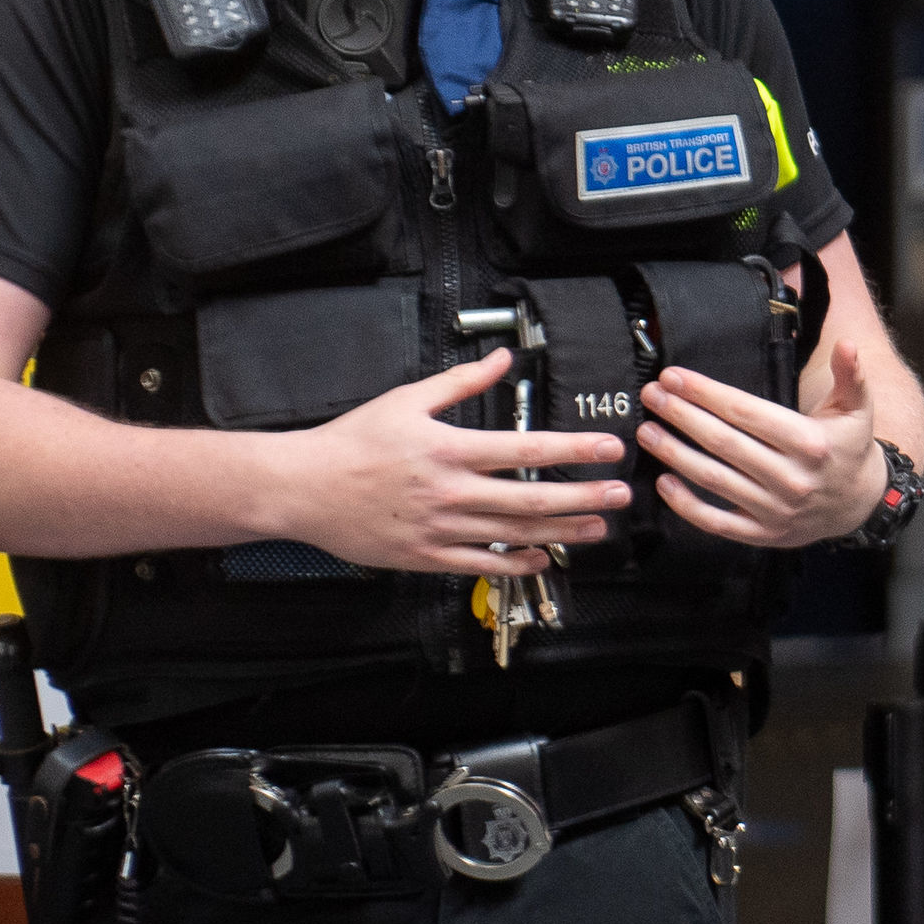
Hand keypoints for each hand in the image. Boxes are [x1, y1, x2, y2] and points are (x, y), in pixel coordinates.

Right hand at [265, 349, 628, 575]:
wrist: (303, 488)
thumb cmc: (352, 443)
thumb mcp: (407, 400)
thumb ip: (461, 383)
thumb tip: (501, 358)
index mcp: (449, 449)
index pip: (527, 451)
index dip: (574, 451)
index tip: (607, 450)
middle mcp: (451, 492)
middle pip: (533, 499)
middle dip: (584, 497)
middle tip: (620, 494)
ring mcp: (440, 529)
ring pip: (514, 535)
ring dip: (563, 532)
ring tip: (597, 527)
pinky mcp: (427, 557)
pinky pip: (482, 565)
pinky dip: (517, 562)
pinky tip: (543, 556)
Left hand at [638, 341, 886, 549]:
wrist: (860, 505)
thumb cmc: (849, 448)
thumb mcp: (857, 408)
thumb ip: (850, 375)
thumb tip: (847, 345)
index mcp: (810, 442)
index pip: (746, 413)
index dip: (706, 393)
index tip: (673, 376)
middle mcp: (791, 478)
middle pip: (724, 443)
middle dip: (681, 416)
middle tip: (652, 396)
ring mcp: (776, 510)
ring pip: (715, 480)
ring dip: (675, 454)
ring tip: (647, 432)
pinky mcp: (764, 535)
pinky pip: (717, 523)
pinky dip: (686, 506)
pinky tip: (663, 482)